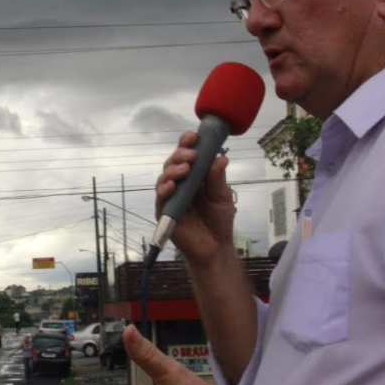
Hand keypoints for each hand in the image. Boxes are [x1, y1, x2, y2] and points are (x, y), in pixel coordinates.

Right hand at [156, 131, 236, 265]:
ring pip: (164, 177)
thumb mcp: (223, 197)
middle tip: (192, 155)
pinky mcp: (164, 212)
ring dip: (173, 170)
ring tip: (185, 168)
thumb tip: (220, 158)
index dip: (187, 143)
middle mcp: (180, 183)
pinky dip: (165, 189)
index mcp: (194, 175)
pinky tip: (172, 186)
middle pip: (173, 162)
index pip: (187, 154)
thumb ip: (218, 179)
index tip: (194, 136)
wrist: (215, 247)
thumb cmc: (219, 220)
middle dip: (180, 155)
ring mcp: (170, 197)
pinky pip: (161, 198)